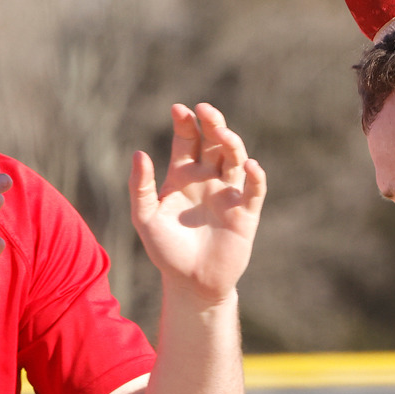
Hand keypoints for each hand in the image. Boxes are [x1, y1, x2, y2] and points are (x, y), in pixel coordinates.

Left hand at [129, 103, 266, 304]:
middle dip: (211, 123)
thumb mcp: (145, 218)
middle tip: (205, 109)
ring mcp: (229, 193)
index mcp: (183, 175)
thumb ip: (140, 187)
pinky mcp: (246, 213)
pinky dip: (255, 177)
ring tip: (223, 132)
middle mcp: (208, 178)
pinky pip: (255, 190)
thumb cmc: (165, 250)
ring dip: (232, 143)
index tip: (178, 109)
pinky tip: (250, 166)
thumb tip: (139, 152)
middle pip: (214, 142)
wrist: (190, 284)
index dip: (185, 123)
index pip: (187, 140)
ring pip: (236, 158)